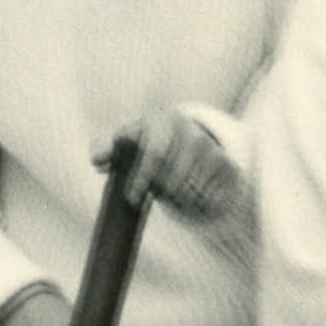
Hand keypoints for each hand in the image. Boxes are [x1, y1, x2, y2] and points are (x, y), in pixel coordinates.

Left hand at [103, 107, 240, 225]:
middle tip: (153, 198)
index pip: (155, 153)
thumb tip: (99, 161)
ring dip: (177, 201)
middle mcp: (189, 129)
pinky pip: (210, 196)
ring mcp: (210, 146)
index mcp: (161, 120)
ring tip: (168, 196)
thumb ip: (104, 149)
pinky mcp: (227, 164)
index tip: (133, 199)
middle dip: (161, 192)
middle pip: (174, 176)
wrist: (183, 133)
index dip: (143, 178)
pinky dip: (197, 204)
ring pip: (192, 189)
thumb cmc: (143, 140)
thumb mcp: (122, 140)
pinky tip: (187, 197)